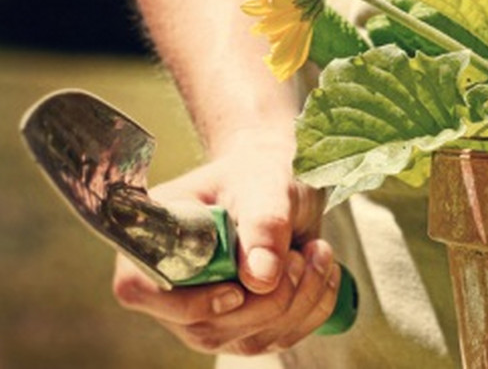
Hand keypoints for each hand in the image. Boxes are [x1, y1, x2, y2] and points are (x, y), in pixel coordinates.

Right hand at [111, 141, 342, 354]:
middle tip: (301, 253)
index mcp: (153, 241)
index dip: (189, 302)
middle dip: (270, 296)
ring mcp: (204, 318)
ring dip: (301, 298)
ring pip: (250, 339)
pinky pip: (282, 338)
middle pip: (206, 328)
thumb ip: (263, 223)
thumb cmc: (260, 176)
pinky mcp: (242, 332)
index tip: (237, 290)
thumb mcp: (266, 185)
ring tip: (315, 252)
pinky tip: (321, 269)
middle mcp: (169, 289)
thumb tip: (261, 279)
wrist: (280, 187)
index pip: (140, 290)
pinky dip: (314, 305)